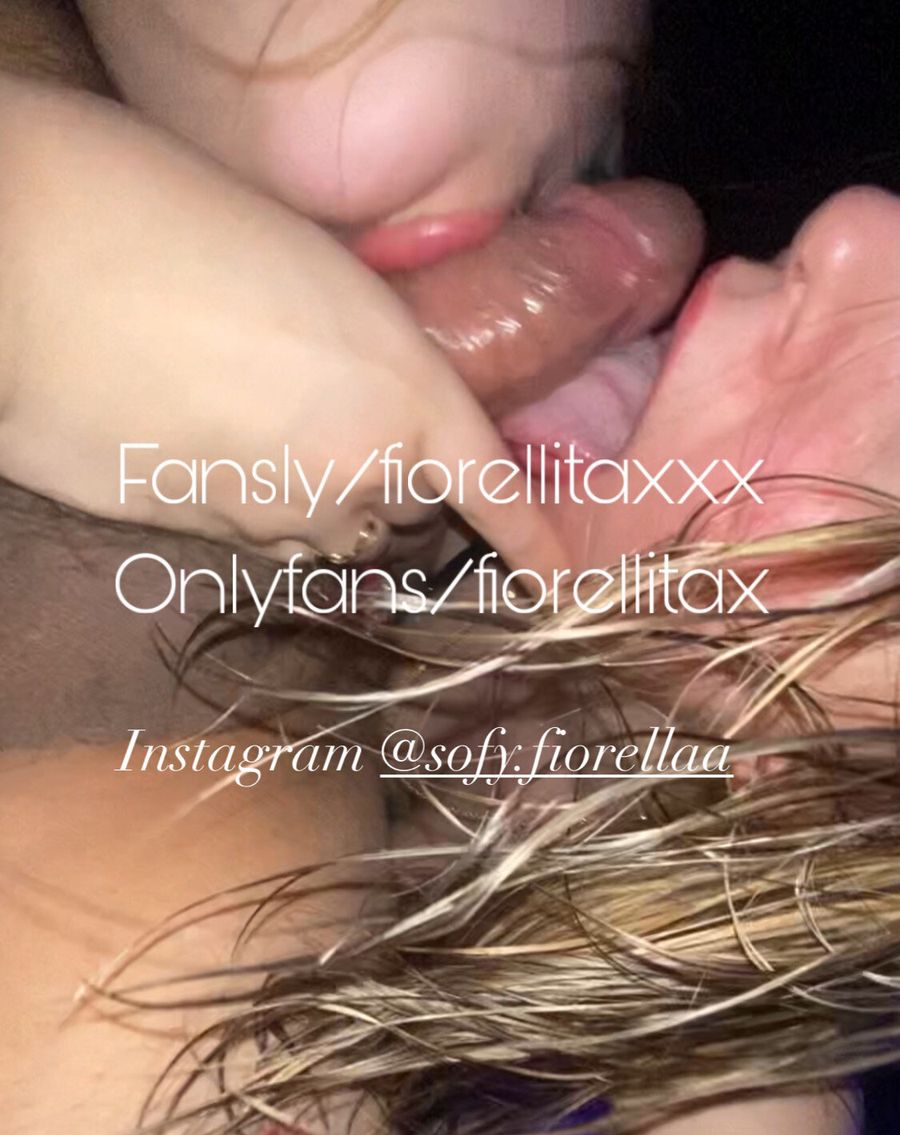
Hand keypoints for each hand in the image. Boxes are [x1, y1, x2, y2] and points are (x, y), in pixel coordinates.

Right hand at [0, 74, 560, 571]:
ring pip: (330, 533)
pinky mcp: (196, 537)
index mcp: (406, 398)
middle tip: (338, 410)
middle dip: (396, 483)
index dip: (534, 543)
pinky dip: (254, 506)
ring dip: (322, 499)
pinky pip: (259, 536)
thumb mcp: (312, 267)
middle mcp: (354, 479)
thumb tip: (363, 393)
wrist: (26, 263)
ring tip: (261, 418)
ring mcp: (271, 520)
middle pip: (405, 511)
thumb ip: (366, 348)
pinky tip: (209, 447)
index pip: (496, 495)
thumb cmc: (167, 217)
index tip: (560, 581)